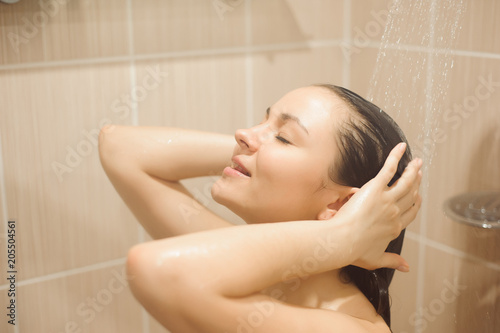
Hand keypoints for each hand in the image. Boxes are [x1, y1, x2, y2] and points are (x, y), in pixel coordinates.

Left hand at [335, 142, 421, 271]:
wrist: (342, 240)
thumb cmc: (354, 250)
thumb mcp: (376, 260)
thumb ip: (392, 261)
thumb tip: (406, 267)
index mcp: (395, 227)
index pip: (410, 213)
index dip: (416, 203)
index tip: (419, 196)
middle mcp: (395, 212)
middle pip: (410, 195)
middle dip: (416, 183)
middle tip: (419, 174)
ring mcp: (387, 199)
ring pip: (405, 181)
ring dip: (412, 170)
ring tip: (417, 162)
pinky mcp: (375, 188)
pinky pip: (389, 169)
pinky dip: (395, 157)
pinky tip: (400, 147)